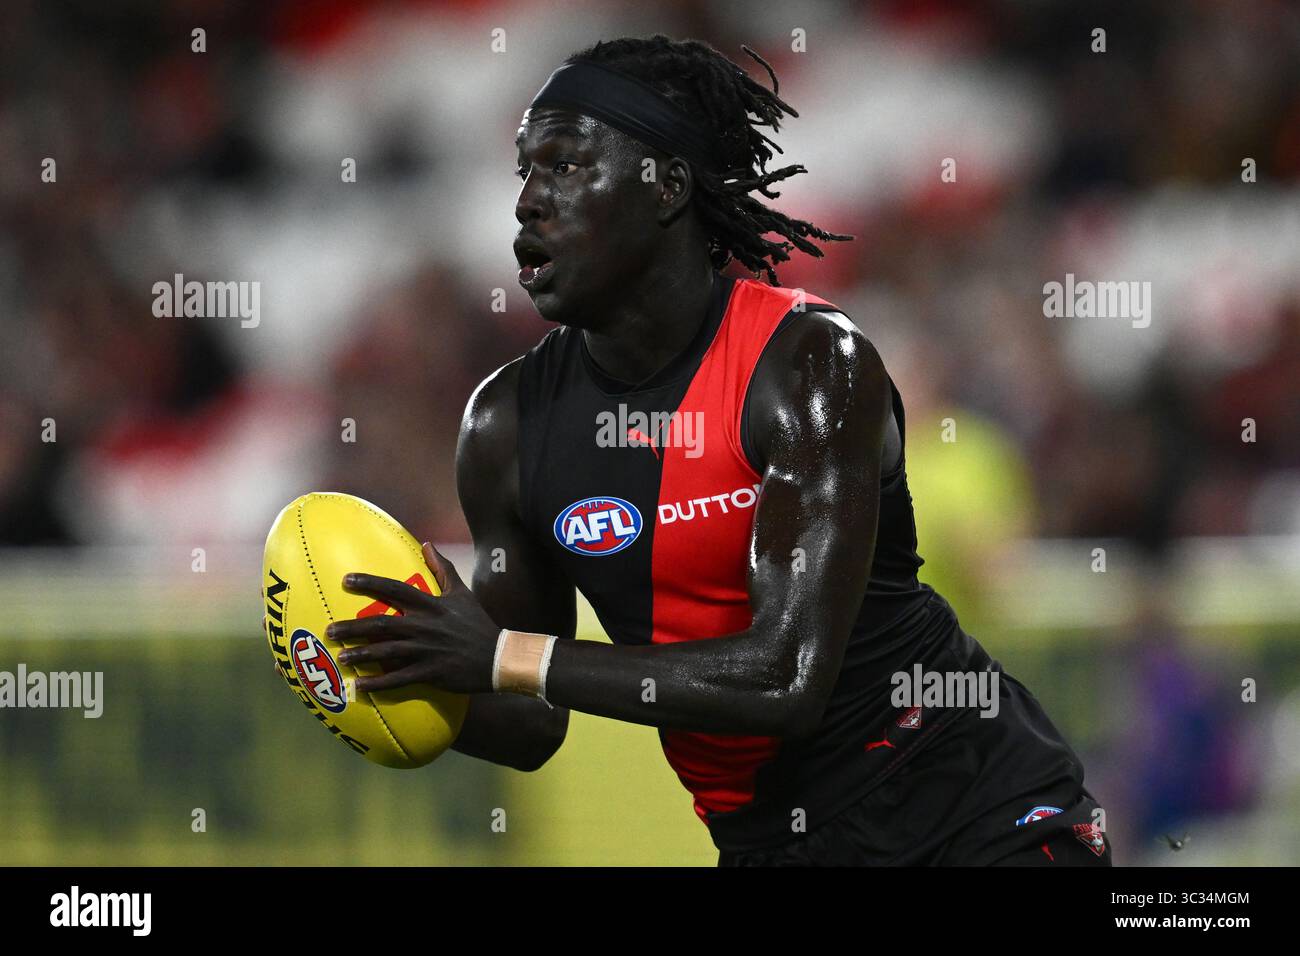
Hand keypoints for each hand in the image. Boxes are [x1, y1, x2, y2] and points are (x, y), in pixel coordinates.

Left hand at [327, 542, 499, 694]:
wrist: (499, 657)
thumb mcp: (462, 593)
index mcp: (432, 605)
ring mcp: (427, 650)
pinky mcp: (431, 673)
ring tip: (341, 656)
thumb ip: (442, 569)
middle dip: (354, 627)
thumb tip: (427, 544)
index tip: (346, 580)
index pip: (396, 589)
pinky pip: (399, 679)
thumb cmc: (477, 624)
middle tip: (330, 630)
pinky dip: (379, 683)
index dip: (370, 583)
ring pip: (387, 652)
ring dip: (362, 654)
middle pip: (383, 624)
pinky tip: (360, 686)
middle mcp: (426, 626)